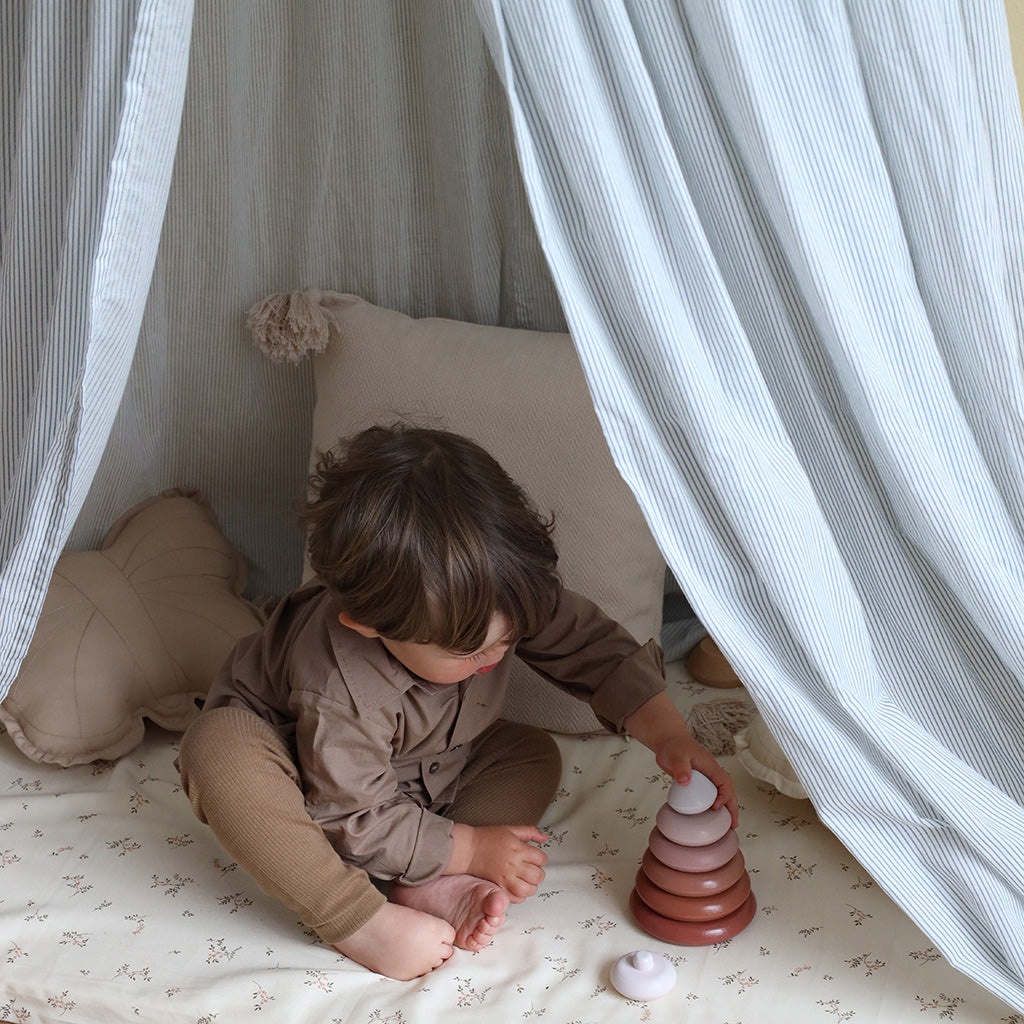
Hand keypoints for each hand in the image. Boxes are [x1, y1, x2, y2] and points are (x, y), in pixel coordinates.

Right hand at [452, 824, 548, 901]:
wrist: (468, 849)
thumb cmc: (487, 838)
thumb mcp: (510, 829)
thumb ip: (530, 831)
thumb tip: (544, 837)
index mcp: (518, 849)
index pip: (541, 859)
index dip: (540, 858)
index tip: (535, 858)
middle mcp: (514, 865)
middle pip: (538, 876)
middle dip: (538, 873)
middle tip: (532, 869)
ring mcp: (506, 878)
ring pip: (529, 890)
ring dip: (531, 886)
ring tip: (527, 880)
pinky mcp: (499, 887)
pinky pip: (516, 898)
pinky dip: (520, 895)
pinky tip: (518, 887)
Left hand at [623, 691, 737, 826]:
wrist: (667, 741)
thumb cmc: (674, 745)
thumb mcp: (677, 756)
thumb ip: (681, 767)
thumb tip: (685, 781)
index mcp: (711, 767)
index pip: (725, 783)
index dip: (724, 796)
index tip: (716, 807)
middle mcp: (711, 773)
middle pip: (728, 791)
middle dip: (732, 807)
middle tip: (733, 824)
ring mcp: (705, 778)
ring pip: (720, 794)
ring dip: (725, 808)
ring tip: (726, 825)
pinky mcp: (697, 783)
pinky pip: (709, 795)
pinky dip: (712, 806)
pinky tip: (708, 816)